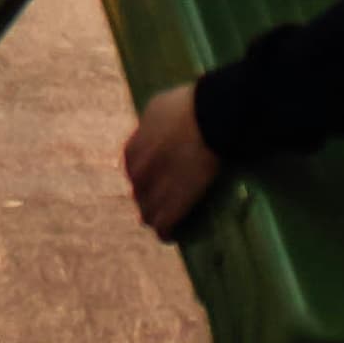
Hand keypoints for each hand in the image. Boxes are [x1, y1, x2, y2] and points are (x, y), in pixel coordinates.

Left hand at [125, 83, 223, 239]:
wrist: (210, 119)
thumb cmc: (189, 107)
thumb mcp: (159, 108)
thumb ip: (150, 125)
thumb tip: (151, 128)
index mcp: (132, 151)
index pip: (132, 171)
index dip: (145, 177)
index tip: (157, 179)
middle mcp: (137, 173)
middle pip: (139, 193)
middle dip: (149, 197)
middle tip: (165, 200)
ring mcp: (153, 191)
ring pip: (147, 214)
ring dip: (155, 217)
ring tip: (166, 222)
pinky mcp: (172, 206)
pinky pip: (163, 226)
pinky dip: (166, 231)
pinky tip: (172, 235)